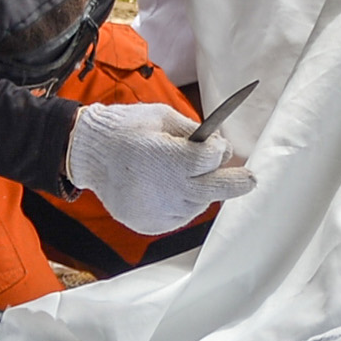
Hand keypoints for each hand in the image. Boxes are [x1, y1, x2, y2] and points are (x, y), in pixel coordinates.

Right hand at [65, 101, 253, 234]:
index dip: (219, 151)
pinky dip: (183, 204)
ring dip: (202, 191)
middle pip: (215, 189)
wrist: (89, 155)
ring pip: (198, 204)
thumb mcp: (163, 116)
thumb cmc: (127, 129)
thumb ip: (194, 132)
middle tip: (250, 179)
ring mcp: (158, 210)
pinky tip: (169, 189)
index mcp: (169, 157)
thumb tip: (221, 145)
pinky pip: (179, 216)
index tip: (217, 145)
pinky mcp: (150, 224)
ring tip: (184, 175)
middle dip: (236, 183)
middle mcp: (166, 188)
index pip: (211, 159)